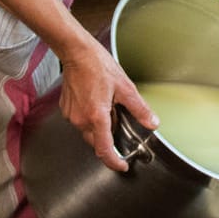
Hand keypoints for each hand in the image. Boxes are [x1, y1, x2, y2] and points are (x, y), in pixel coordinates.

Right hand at [57, 38, 157, 172]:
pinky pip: (80, 121)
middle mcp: (81, 120)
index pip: (104, 150)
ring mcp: (71, 115)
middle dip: (109, 138)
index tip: (122, 166)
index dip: (114, 162)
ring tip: (108, 104)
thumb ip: (139, 109)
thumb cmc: (98, 65)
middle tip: (119, 120)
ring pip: (88, 131)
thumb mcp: (125, 87)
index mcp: (97, 116)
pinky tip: (97, 101)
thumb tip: (152, 123)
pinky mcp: (66, 109)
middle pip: (97, 142)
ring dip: (100, 126)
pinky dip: (90, 118)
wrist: (76, 52)